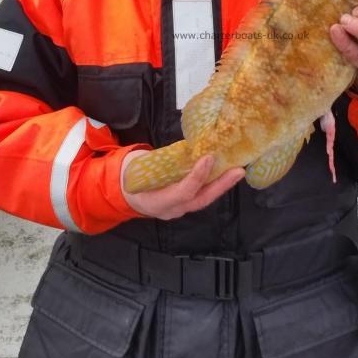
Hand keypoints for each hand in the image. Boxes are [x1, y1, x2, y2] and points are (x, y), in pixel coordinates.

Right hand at [121, 153, 244, 219]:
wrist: (120, 193)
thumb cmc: (128, 176)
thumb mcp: (138, 165)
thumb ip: (161, 160)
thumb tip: (187, 147)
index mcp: (155, 202)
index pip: (182, 192)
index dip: (197, 176)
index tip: (208, 159)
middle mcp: (170, 210)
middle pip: (200, 200)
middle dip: (221, 186)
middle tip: (238, 170)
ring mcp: (177, 209)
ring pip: (203, 199)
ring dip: (221, 185)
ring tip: (236, 171)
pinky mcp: (183, 205)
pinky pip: (200, 195)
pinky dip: (213, 185)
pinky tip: (224, 174)